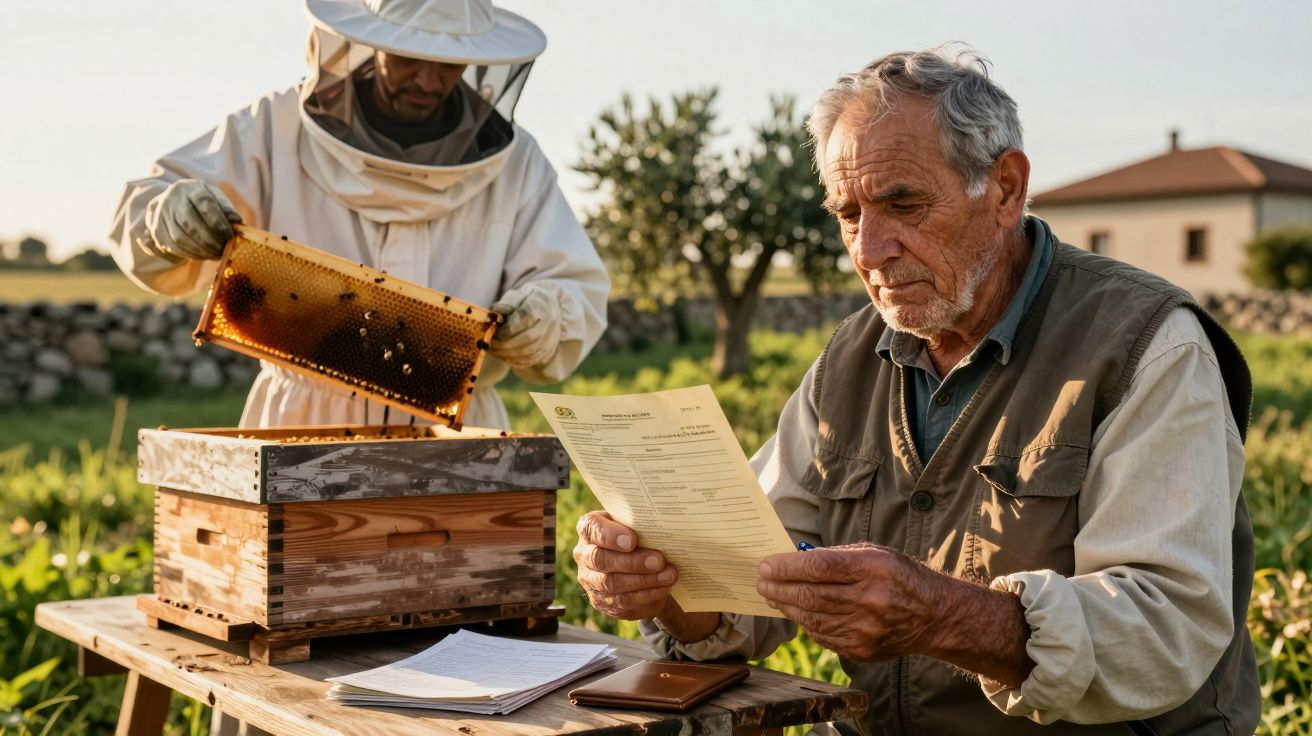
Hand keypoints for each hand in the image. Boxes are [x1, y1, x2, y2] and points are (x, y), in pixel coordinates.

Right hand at [147, 179, 241, 259]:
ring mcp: (160, 214)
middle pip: (189, 221)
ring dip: (199, 250)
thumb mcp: (215, 198)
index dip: (217, 220)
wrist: (172, 202)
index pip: (203, 202)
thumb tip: (236, 221)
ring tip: (215, 255)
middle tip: (223, 250)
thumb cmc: (201, 202)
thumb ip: (226, 208)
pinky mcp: (156, 230)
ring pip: (179, 237)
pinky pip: (172, 246)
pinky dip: (189, 254)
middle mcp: (172, 199)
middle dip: (209, 240)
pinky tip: (202, 255)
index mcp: (190, 188)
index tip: (229, 234)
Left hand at [488, 284, 560, 367]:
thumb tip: (495, 318)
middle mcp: (551, 320)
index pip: (526, 317)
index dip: (508, 328)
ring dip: (508, 354)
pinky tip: (504, 356)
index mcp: (541, 302)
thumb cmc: (525, 300)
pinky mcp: (548, 349)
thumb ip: (506, 304)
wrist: (544, 308)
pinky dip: (515, 360)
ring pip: (530, 351)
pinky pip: (531, 359)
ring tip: (493, 351)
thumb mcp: (516, 295)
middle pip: (529, 337)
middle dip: (505, 344)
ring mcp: (552, 336)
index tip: (494, 332)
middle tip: (489, 344)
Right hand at [573, 510, 677, 620]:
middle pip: (601, 560)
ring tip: (668, 575)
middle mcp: (584, 555)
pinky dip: (646, 596)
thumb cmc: (637, 536)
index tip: (632, 540)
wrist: (638, 564)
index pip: (591, 528)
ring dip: (644, 581)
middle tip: (659, 561)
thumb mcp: (636, 525)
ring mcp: (590, 580)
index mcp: (589, 529)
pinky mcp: (601, 601)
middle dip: (632, 562)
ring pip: (611, 584)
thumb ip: (641, 525)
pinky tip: (663, 588)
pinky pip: (622, 602)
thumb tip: (662, 529)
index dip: (610, 536)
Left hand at [756, 542, 944, 660]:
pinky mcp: (862, 650)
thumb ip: (837, 556)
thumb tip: (796, 560)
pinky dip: (806, 623)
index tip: (766, 565)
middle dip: (779, 588)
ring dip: (787, 606)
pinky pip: (823, 636)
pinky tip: (797, 613)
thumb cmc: (900, 576)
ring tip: (773, 596)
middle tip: (761, 582)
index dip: (787, 567)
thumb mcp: (875, 553)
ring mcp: (865, 629)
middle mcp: (869, 600)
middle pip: (811, 595)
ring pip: (812, 618)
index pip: (819, 567)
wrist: (934, 616)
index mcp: (873, 569)